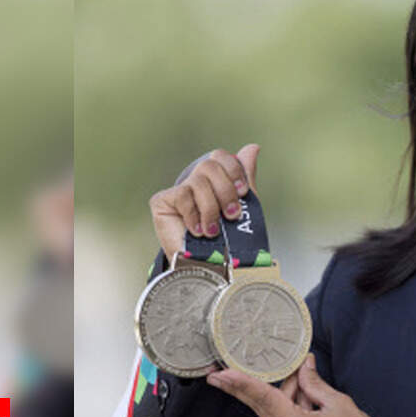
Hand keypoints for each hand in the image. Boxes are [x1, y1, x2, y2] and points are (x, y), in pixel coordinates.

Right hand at [148, 144, 259, 258]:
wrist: (209, 268)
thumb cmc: (227, 240)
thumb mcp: (243, 206)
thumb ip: (245, 176)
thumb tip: (253, 147)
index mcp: (215, 180)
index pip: (221, 156)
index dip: (234, 170)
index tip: (243, 192)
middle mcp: (195, 182)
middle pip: (210, 165)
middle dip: (226, 192)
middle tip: (232, 215)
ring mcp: (178, 191)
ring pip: (198, 181)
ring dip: (211, 209)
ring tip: (213, 230)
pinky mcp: (162, 201)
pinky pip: (183, 195)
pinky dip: (194, 215)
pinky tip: (198, 230)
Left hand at [207, 355, 401, 416]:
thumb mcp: (339, 403)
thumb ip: (315, 384)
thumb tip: (303, 366)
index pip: (263, 399)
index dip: (241, 383)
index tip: (222, 374)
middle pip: (260, 406)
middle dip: (242, 388)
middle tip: (219, 373)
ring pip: (274, 411)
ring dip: (284, 391)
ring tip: (306, 378)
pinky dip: (291, 403)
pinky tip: (308, 393)